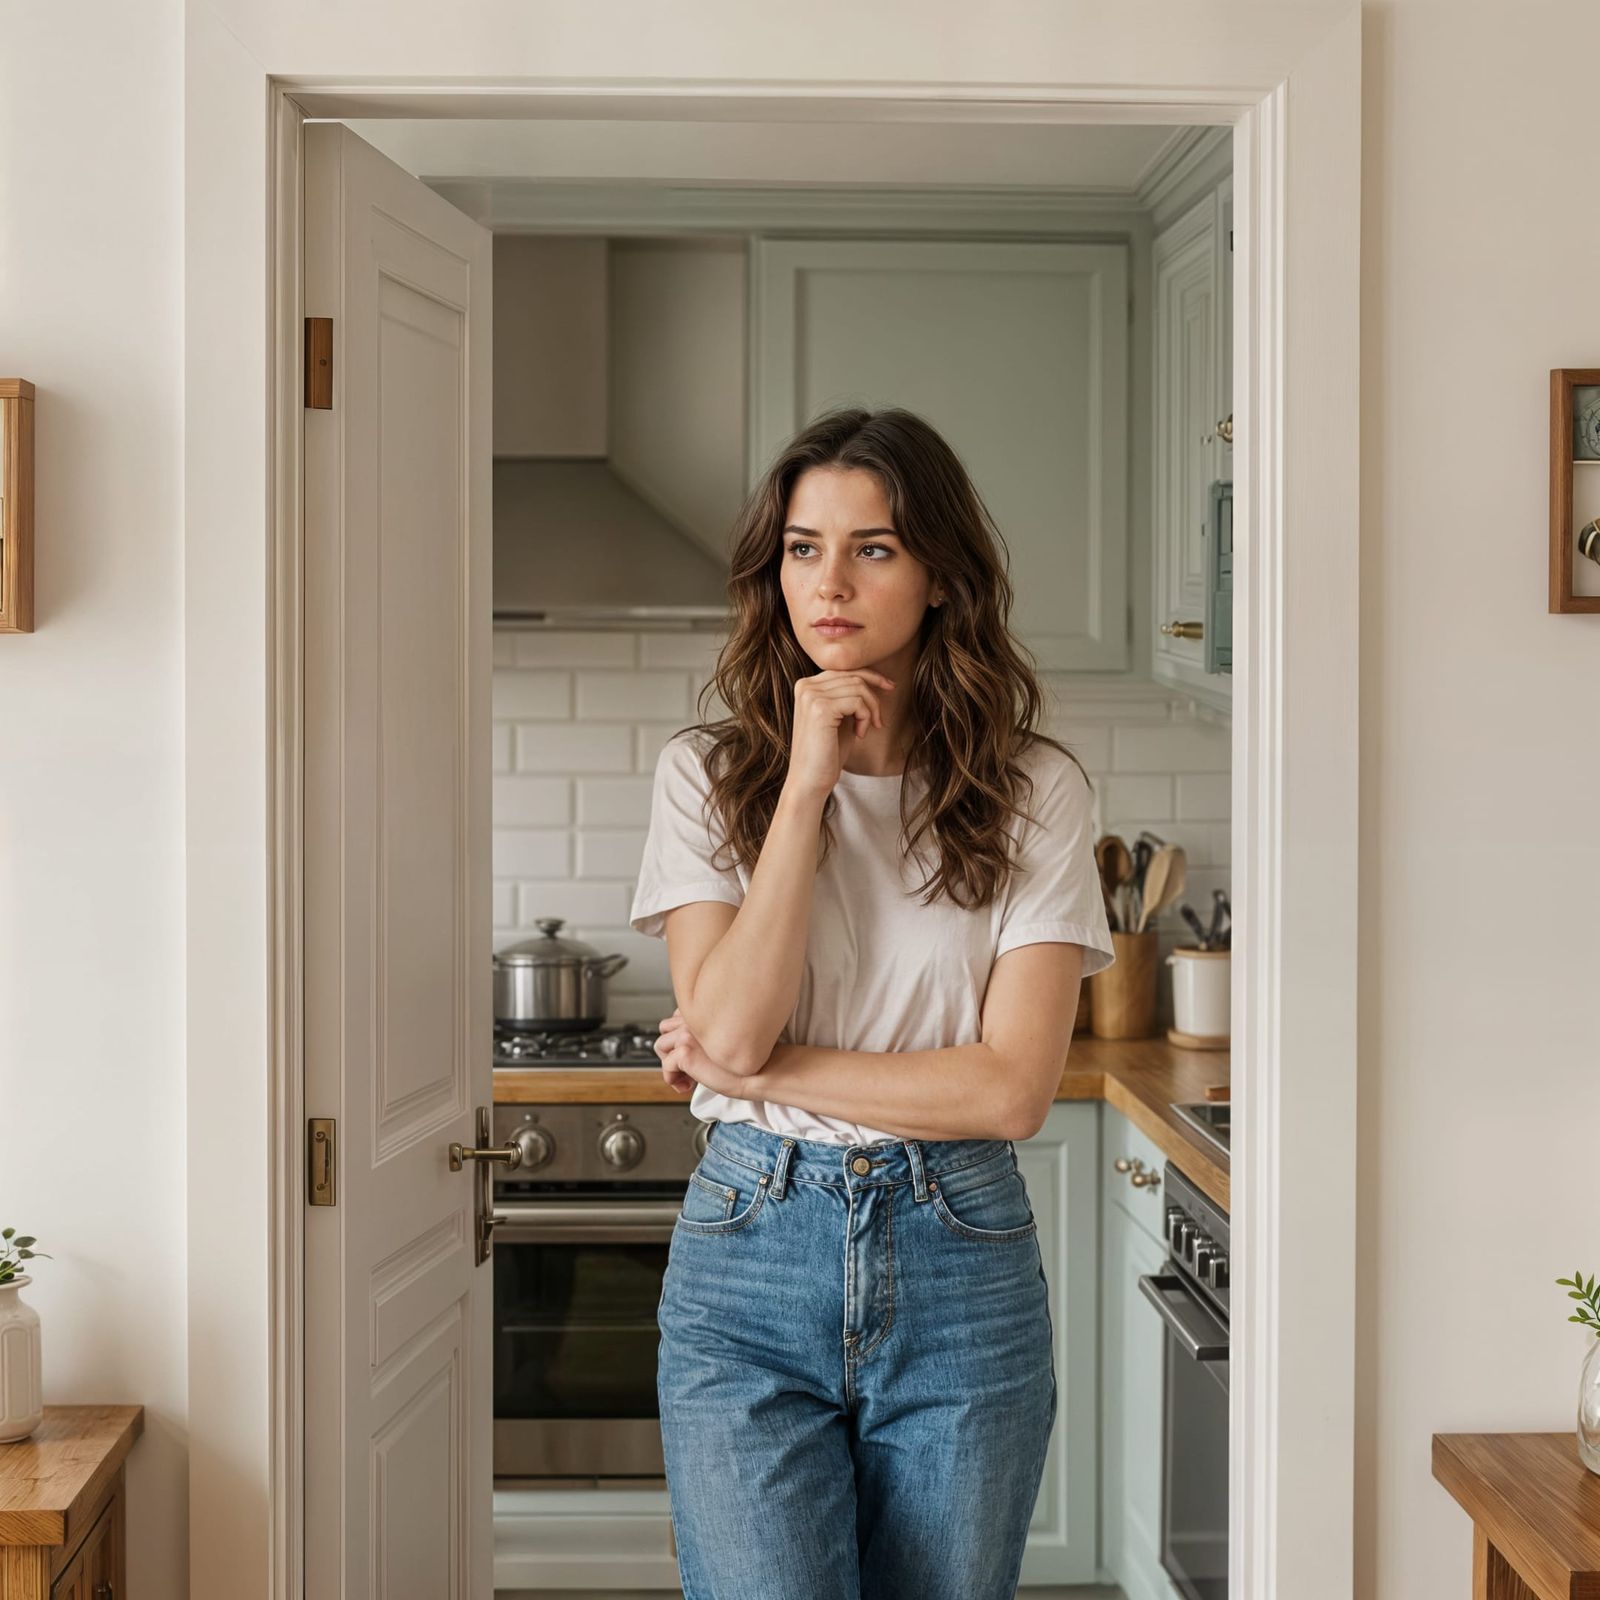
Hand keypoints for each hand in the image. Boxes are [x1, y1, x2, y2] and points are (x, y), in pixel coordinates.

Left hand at [655, 1009, 759, 1098]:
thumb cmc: (749, 1059)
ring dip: (670, 1064)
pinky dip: (672, 1079)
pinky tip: (687, 1086)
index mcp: (705, 1011)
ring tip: (686, 1077)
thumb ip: (706, 1035)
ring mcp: (688, 1034)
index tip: (692, 1054)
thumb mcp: (724, 1040)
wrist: (762, 1071)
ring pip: (661, 1046)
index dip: (681, 1038)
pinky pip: (666, 1066)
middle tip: (687, 1067)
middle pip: (664, 1029)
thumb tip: (687, 1048)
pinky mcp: (685, 1052)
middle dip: (672, 1049)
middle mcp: (694, 1019)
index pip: (677, 1017)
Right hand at [787, 668, 896, 797]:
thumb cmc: (826, 752)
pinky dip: (865, 717)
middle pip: (854, 676)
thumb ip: (848, 696)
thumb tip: (874, 678)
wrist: (810, 780)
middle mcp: (805, 686)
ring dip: (870, 710)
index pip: (845, 669)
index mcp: (806, 685)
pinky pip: (857, 702)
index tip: (889, 686)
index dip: (871, 676)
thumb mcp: (839, 717)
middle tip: (878, 721)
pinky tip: (859, 735)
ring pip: (859, 688)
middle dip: (873, 697)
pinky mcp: (821, 708)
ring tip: (865, 729)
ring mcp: (811, 696)